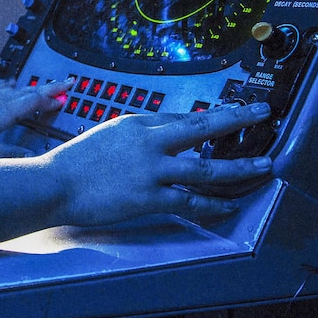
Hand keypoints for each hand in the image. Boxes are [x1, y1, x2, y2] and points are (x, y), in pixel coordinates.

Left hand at [0, 79, 69, 158]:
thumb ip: (7, 156)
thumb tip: (31, 159)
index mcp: (0, 113)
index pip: (32, 102)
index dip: (50, 98)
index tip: (67, 95)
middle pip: (28, 92)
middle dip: (50, 88)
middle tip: (68, 83)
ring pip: (17, 89)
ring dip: (35, 87)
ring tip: (49, 85)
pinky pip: (1, 88)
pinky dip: (13, 87)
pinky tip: (13, 85)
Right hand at [44, 102, 274, 226]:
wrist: (53, 183)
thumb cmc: (73, 162)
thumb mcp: (106, 136)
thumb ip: (134, 137)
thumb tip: (158, 141)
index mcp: (136, 123)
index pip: (182, 117)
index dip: (211, 116)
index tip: (232, 114)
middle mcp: (148, 141)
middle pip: (202, 127)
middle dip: (237, 119)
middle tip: (263, 113)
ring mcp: (150, 169)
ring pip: (206, 167)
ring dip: (239, 166)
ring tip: (264, 165)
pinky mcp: (149, 197)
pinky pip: (190, 201)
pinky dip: (213, 204)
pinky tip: (229, 204)